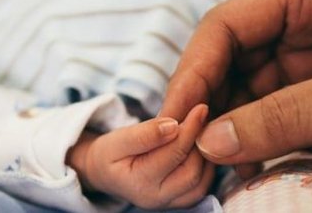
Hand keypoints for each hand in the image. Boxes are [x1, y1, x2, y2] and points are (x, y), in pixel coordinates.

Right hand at [67, 105, 213, 209]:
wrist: (106, 172)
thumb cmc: (110, 153)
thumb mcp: (119, 139)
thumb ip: (145, 134)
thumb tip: (174, 126)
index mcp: (140, 182)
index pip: (174, 153)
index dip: (190, 128)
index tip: (200, 108)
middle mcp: (156, 198)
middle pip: (192, 171)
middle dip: (199, 142)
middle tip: (201, 118)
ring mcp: (168, 203)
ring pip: (200, 181)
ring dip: (205, 155)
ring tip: (199, 131)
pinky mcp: (177, 201)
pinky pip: (200, 187)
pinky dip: (205, 167)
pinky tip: (198, 148)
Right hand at [160, 0, 311, 175]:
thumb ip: (281, 116)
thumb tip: (212, 144)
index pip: (220, 27)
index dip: (191, 74)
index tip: (175, 118)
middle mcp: (287, 23)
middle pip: (223, 60)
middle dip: (204, 106)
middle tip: (189, 146)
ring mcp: (292, 53)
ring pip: (238, 87)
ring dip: (224, 127)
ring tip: (213, 162)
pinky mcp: (298, 81)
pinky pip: (261, 103)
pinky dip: (248, 132)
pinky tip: (242, 159)